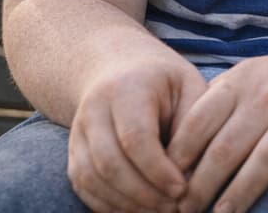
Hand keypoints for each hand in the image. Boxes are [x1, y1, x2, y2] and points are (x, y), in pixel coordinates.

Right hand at [67, 52, 206, 212]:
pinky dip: (108, 205)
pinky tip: (138, 210)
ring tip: (160, 211)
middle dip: (143, 193)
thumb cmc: (165, 81)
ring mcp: (78, 133)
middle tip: (173, 207)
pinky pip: (84, 187)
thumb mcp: (188, 87)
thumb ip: (193, 123)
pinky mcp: (74, 153)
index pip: (135, 137)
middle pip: (109, 163)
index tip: (182, 189)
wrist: (120, 69)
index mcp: (127, 88)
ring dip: (126, 203)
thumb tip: (190, 172)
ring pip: (91, 179)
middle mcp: (94, 110)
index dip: (158, 169)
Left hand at [168, 30, 267, 212]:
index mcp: (239, 83)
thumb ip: (213, 107)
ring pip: (266, 155)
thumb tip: (171, 154)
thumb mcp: (245, 79)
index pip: (199, 123)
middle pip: (227, 146)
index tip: (165, 185)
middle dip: (202, 185)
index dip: (178, 158)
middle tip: (185, 211)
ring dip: (242, 190)